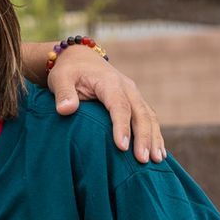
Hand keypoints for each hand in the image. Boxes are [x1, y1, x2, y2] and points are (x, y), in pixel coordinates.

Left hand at [48, 46, 164, 162]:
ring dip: (154, 138)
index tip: (122, 147)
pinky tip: (159, 152)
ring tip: (157, 160)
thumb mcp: (60, 78)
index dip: (122, 126)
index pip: (119, 106)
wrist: (80, 58)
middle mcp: (127, 88)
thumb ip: (63, 93)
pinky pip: (148, 118)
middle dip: (144, 137)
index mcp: (109, 82)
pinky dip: (155, 134)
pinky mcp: (135, 101)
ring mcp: (133, 94)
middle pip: (140, 113)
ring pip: (149, 117)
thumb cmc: (68, 71)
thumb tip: (66, 110)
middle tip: (144, 160)